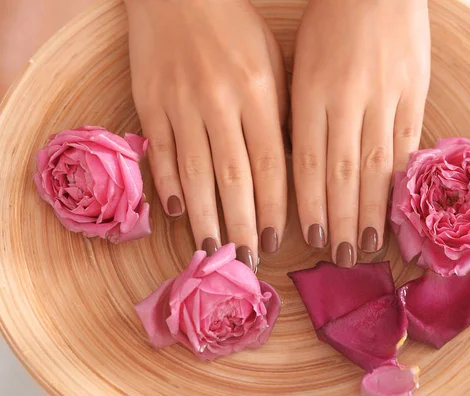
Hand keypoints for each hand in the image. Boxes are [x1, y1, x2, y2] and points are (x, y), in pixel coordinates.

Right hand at [125, 0, 287, 269]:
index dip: (274, 209)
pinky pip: (159, 151)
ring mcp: (181, 103)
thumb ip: (279, 114)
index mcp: (259, 92)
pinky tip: (175, 213)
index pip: (271, 165)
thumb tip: (288, 169)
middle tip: (247, 261)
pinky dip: (165, 184)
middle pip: (233, 178)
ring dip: (204, 217)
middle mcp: (220, 102)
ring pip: (193, 173)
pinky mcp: (149, 102)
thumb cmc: (236, 28)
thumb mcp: (272, 62)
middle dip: (242, 225)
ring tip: (211, 251)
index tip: (278, 243)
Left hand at [292, 0, 429, 265]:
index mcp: (310, 92)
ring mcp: (385, 97)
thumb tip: (297, 167)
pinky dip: (401, 181)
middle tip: (342, 258)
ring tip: (368, 246)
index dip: (310, 206)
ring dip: (371, 211)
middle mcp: (347, 100)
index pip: (308, 163)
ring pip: (376, 166)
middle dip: (340, 220)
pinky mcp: (415, 93)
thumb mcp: (298, 63)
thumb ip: (298, 114)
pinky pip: (407, 145)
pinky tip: (397, 209)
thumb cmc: (328, 24)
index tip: (310, 240)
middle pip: (342, 173)